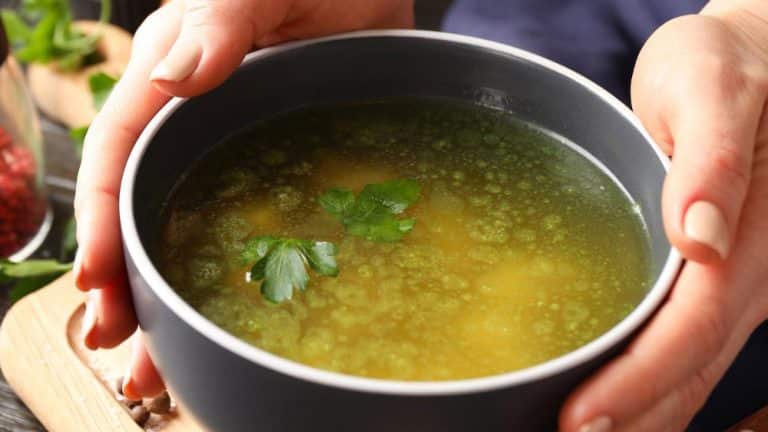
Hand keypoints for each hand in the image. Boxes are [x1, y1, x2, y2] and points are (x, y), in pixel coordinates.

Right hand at [73, 0, 412, 398]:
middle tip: (122, 343)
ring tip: (157, 361)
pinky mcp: (281, 165)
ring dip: (172, 292)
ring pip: (190, 226)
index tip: (100, 280)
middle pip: (145, 206)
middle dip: (128, 277)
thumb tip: (173, 79)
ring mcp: (237, 149)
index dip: (104, 218)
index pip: (120, 155)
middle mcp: (195, 122)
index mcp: (172, 79)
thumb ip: (218, 20)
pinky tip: (234, 316)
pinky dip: (238, 273)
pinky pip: (252, 224)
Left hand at [560, 5, 767, 431]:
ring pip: (693, 369)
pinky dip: (653, 387)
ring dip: (644, 415)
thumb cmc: (724, 67)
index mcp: (747, 238)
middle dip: (633, 417)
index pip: (691, 329)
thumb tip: (703, 237)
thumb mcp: (711, 89)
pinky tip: (618, 406)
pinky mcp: (717, 281)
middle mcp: (748, 276)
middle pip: (691, 368)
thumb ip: (712, 159)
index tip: (580, 419)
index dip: (639, 381)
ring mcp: (736, 285)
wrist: (752, 64)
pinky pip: (688, 347)